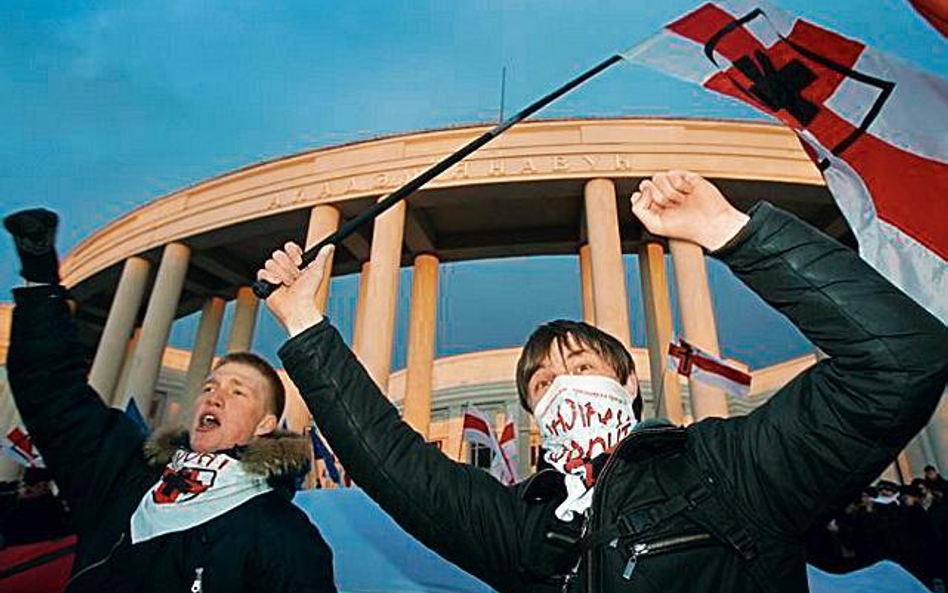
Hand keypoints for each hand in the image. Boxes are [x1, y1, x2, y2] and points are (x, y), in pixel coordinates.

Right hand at [257, 243, 334, 336]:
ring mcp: (273, 274)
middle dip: (288, 267)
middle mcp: (283, 267)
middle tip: (295, 277)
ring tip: (288, 284)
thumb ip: (322, 257)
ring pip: (270, 263)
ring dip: (282, 275)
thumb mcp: (317, 271)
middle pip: (278, 254)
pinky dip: (270, 278)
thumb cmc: (308, 292)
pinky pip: (262, 272)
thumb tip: (329, 247)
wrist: (298, 307)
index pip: (288, 247)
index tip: (299, 262)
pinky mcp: (264, 283)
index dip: (293, 253)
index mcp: (294, 263)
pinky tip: (277, 284)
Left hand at [630, 171, 748, 250]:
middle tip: (671, 206)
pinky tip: (688, 193)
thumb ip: (639, 210)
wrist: (711, 223)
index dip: (646, 200)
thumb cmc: (687, 228)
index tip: (657, 210)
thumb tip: (640, 192)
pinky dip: (681, 186)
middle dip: (658, 197)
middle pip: (646, 184)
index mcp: (654, 206)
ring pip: (658, 177)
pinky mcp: (686, 177)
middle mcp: (662, 194)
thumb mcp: (655, 226)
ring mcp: (674, 185)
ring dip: (669, 192)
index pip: (639, 195)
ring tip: (681, 201)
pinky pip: (673, 174)